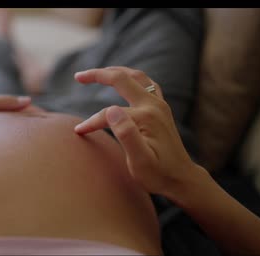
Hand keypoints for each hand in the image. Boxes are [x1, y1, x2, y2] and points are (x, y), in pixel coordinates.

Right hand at [73, 66, 202, 198]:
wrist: (181, 179)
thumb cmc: (157, 175)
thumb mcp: (140, 162)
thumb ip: (126, 134)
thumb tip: (111, 110)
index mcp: (145, 117)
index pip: (108, 113)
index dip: (91, 122)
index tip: (78, 133)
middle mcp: (154, 105)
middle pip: (122, 79)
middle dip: (98, 75)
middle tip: (77, 76)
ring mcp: (160, 105)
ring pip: (136, 76)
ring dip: (115, 71)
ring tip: (96, 74)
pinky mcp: (162, 109)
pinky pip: (146, 84)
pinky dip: (130, 78)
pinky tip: (123, 81)